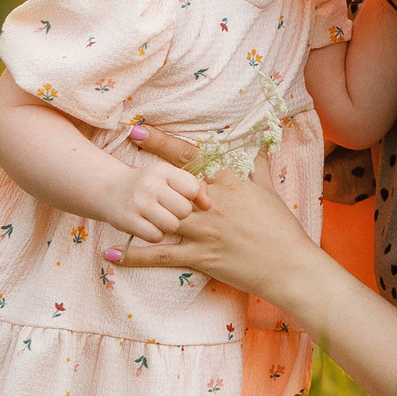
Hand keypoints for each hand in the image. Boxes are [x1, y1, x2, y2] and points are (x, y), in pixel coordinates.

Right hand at [101, 154, 204, 242]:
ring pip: (172, 225)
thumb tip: (208, 205)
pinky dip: (156, 234)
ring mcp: (137, 203)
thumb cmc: (150, 184)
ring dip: (169, 225)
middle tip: (170, 210)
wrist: (110, 189)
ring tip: (160, 217)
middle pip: (184, 210)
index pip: (192, 188)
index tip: (184, 198)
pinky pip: (155, 236)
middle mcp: (149, 184)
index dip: (192, 197)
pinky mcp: (128, 220)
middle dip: (181, 213)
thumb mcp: (169, 177)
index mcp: (163, 170)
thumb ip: (194, 186)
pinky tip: (150, 225)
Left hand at [113, 125, 313, 292]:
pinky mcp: (200, 257)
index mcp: (228, 182)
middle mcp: (212, 203)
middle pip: (169, 183)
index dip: (161, 142)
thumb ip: (259, 166)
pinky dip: (136, 256)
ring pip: (161, 218)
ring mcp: (204, 231)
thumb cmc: (282, 227)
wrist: (289, 265)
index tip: (138, 130)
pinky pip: (162, 255)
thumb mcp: (269, 191)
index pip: (189, 156)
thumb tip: (261, 144)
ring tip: (107, 208)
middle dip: (140, 172)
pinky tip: (113, 255)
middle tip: (111, 160)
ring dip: (133, 215)